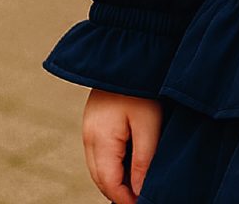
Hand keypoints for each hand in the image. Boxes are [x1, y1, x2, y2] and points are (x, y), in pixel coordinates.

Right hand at [82, 88, 162, 202]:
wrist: (130, 49)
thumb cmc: (142, 85)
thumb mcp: (149, 123)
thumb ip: (144, 158)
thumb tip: (139, 190)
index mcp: (100, 139)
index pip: (109, 182)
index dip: (125, 198)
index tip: (142, 203)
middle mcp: (89, 135)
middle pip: (100, 176)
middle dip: (118, 191)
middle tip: (140, 197)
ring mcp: (90, 126)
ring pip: (99, 164)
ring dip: (115, 176)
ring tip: (138, 182)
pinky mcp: (96, 118)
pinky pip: (101, 149)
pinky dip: (113, 160)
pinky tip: (131, 159)